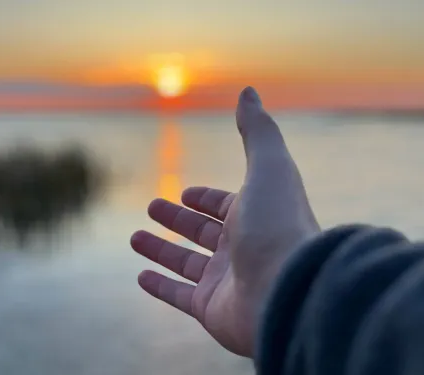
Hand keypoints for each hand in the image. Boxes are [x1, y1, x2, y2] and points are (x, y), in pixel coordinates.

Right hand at [131, 87, 319, 356]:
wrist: (289, 292)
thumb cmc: (278, 225)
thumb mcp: (268, 166)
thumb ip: (257, 130)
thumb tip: (249, 91)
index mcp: (255, 217)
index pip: (225, 205)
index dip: (205, 198)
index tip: (184, 193)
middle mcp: (242, 249)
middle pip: (202, 232)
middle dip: (177, 219)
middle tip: (151, 207)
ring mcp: (226, 281)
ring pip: (185, 263)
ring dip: (159, 250)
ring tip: (134, 238)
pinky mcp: (212, 310)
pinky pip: (179, 296)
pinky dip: (159, 287)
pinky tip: (140, 276)